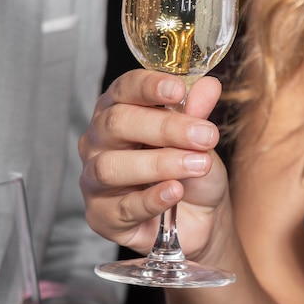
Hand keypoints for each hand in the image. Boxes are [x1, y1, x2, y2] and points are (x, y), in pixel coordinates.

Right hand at [79, 69, 229, 262]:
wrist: (198, 218)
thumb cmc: (190, 169)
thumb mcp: (200, 138)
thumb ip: (198, 112)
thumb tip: (208, 85)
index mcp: (118, 110)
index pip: (124, 89)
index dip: (148, 86)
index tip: (178, 90)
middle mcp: (98, 141)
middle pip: (117, 123)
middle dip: (164, 127)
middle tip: (204, 135)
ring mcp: (94, 179)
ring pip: (112, 166)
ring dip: (160, 163)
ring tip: (198, 165)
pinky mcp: (101, 216)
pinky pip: (121, 207)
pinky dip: (152, 198)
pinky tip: (176, 191)